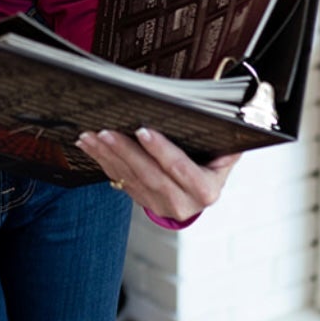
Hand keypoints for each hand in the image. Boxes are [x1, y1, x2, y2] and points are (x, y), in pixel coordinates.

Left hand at [75, 126, 239, 223]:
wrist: (204, 192)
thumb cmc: (215, 163)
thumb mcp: (226, 154)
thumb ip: (225, 139)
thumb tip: (229, 115)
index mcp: (206, 190)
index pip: (180, 168)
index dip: (161, 150)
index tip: (142, 130)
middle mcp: (183, 203)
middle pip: (150, 175)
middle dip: (126, 152)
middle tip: (106, 132)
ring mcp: (161, 205)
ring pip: (131, 178)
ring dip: (108, 155)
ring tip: (91, 136)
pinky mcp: (144, 202)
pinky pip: (121, 180)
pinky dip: (104, 161)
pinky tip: (90, 145)